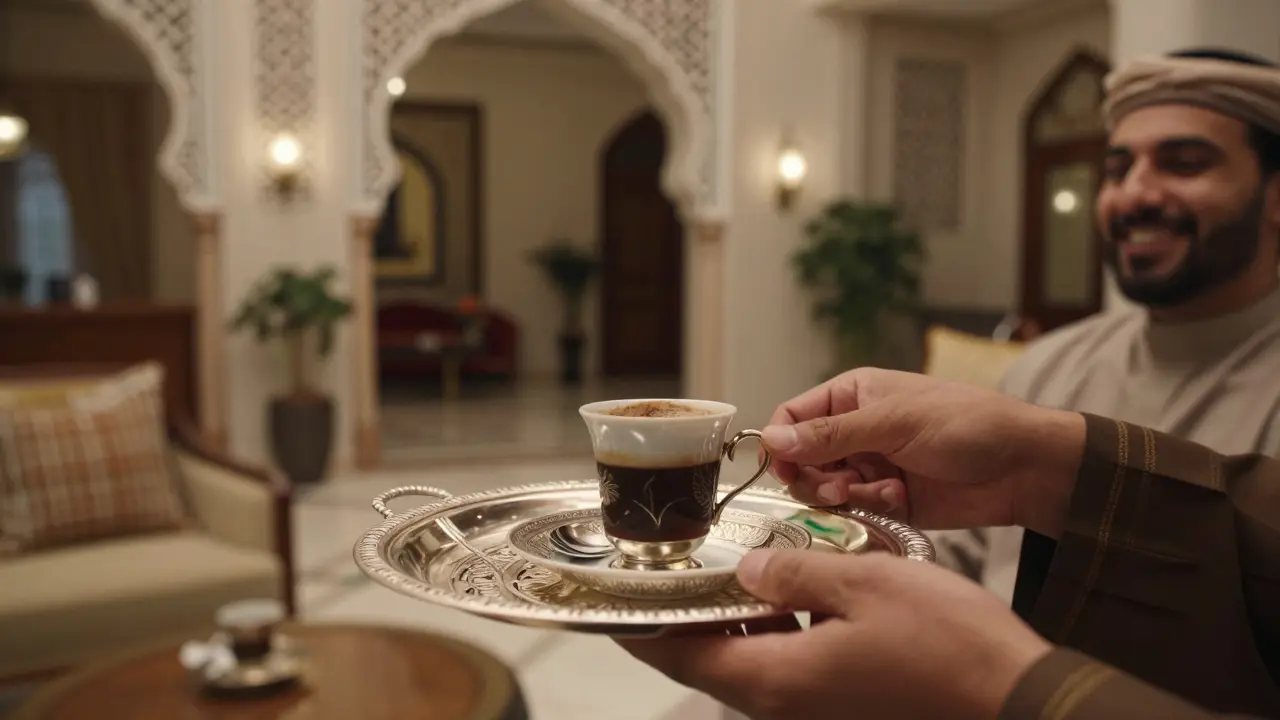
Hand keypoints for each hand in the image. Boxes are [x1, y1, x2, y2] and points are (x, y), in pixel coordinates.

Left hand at [618, 549, 1052, 719]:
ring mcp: (816, 710)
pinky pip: (788, 666)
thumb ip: (795, 575)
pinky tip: (791, 592)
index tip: (612, 598)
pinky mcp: (843, 707)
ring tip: (729, 568)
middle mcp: (785, 705)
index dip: (639, 625)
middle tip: (676, 565)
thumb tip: (749, 572)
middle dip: (686, 614)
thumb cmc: (948, 644)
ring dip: (734, 619)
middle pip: (710, 658)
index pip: (680, 652)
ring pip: (750, 661)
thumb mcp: (865, 583)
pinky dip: (775, 630)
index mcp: (776, 678)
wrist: (1020, 701)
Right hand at [761, 368, 1083, 535]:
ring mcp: (871, 468)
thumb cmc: (966, 424)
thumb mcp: (892, 422)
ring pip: (825, 491)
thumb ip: (829, 435)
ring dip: (844, 496)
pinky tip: (900, 499)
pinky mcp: (887, 502)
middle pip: (801, 462)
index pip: (792, 418)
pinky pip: (856, 512)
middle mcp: (855, 432)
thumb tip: (771, 439)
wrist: (1024, 468)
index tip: (784, 469)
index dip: (781, 445)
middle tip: (839, 489)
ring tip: (877, 492)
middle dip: (815, 478)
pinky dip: (871, 509)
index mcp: (851, 397)